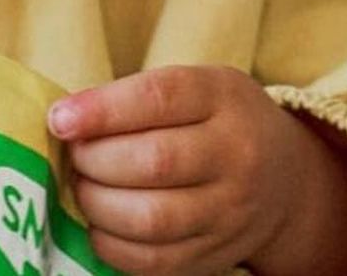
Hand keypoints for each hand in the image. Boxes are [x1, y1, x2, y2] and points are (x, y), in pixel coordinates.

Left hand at [49, 65, 346, 275]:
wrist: (286, 181)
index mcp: (223, 97)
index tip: (60, 119)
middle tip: (75, 154)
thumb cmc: (216, 121)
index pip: (159, 98)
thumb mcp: (194, 87)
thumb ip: (136, 97)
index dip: (101, 110)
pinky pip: (154, 261)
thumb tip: (64, 121)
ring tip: (84, 187)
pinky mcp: (216, 255)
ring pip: (152, 218)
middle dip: (95, 160)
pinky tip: (99, 223)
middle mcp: (236, 154)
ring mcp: (230, 211)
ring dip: (98, 204)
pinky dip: (111, 245)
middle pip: (154, 161)